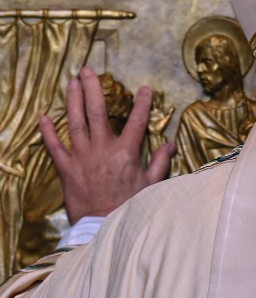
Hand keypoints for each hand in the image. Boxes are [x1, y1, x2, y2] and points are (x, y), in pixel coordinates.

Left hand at [40, 67, 175, 224]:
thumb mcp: (151, 184)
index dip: (141, 104)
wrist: (105, 226)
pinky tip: (44, 117)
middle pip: (97, 112)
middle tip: (88, 71)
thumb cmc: (131, 206)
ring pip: (76, 123)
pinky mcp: (67, 169)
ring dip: (73, 101)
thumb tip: (170, 145)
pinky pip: (55, 147)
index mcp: (127, 152)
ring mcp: (83, 158)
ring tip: (71, 82)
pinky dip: (48, 132)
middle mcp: (103, 150)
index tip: (143, 89)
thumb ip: (160, 162)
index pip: (136, 121)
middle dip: (93, 89)